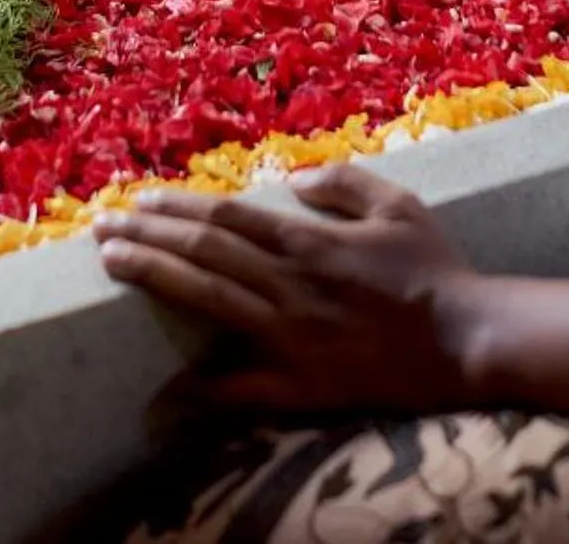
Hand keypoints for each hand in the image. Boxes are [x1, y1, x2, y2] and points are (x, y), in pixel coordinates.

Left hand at [94, 164, 480, 413]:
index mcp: (310, 241)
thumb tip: (291, 180)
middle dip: (148, 236)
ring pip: (210, 302)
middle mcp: (291, 285)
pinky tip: (165, 385)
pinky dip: (203, 387)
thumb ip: (343, 182)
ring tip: (113, 264)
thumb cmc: (436, 270)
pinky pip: (244, 387)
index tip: (137, 201)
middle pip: (205, 253)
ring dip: (156, 278)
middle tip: (100, 228)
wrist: (467, 341)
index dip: (177, 207)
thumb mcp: (399, 204)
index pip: (227, 218)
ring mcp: (293, 337)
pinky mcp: (303, 384)